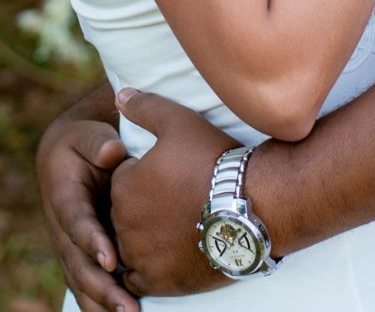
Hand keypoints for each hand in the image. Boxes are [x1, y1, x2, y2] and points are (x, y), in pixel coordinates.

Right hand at [38, 105, 135, 311]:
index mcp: (63, 196)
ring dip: (103, 302)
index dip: (90, 241)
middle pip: (77, 264)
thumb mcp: (89, 133)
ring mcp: (71, 245)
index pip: (75, 221)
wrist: (72, 152)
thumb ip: (99, 141)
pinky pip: (90, 284)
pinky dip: (103, 303)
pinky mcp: (83, 255)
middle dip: (101, 288)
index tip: (110, 260)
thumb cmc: (86, 141)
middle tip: (127, 307)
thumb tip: (113, 152)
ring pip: (82, 280)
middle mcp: (62, 228)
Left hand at [111, 89, 240, 298]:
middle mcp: (123, 222)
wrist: (254, 206)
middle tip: (176, 202)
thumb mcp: (179, 122)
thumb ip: (145, 107)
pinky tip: (169, 256)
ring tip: (176, 228)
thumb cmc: (215, 161)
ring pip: (130, 245)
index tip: (169, 177)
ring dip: (144, 239)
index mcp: (123, 185)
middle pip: (125, 214)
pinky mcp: (158, 280)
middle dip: (143, 208)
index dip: (144, 177)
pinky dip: (150, 268)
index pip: (123, 181)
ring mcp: (140, 254)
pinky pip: (139, 277)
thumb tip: (120, 94)